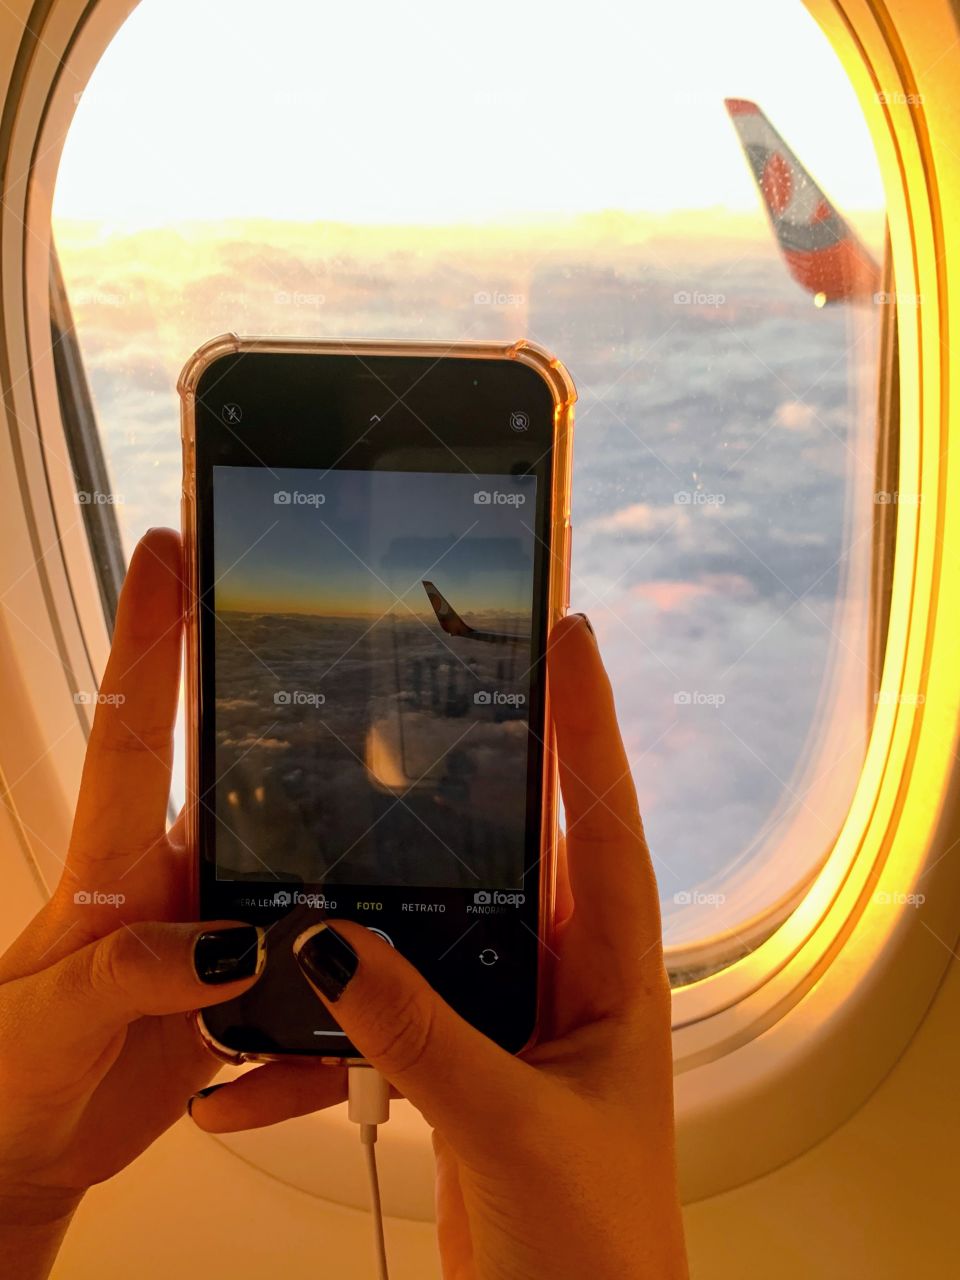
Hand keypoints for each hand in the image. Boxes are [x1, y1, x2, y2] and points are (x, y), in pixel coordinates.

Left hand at [0, 530, 344, 1275]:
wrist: (37, 1146)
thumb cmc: (18, 1074)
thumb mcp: (51, 1024)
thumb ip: (127, 975)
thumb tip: (225, 944)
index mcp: (113, 866)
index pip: (133, 733)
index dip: (147, 639)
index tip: (166, 552)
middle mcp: (174, 879)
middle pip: (241, 778)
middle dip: (286, 711)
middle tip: (350, 646)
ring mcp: (216, 928)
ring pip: (297, 871)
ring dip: (343, 863)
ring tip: (405, 829)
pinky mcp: (246, 983)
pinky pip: (311, 975)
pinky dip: (337, 1000)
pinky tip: (354, 1022)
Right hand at [191, 614, 687, 1279]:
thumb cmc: (597, 1248)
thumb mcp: (513, 1128)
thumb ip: (423, 1034)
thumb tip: (333, 946)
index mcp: (613, 971)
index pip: (603, 818)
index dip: (590, 722)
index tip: (568, 635)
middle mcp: (565, 977)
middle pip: (515, 847)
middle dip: (471, 775)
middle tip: (424, 689)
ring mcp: (508, 1018)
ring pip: (435, 927)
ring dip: (369, 910)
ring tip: (308, 848)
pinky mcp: (458, 1067)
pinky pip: (386, 1017)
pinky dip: (324, 1037)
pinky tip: (258, 1061)